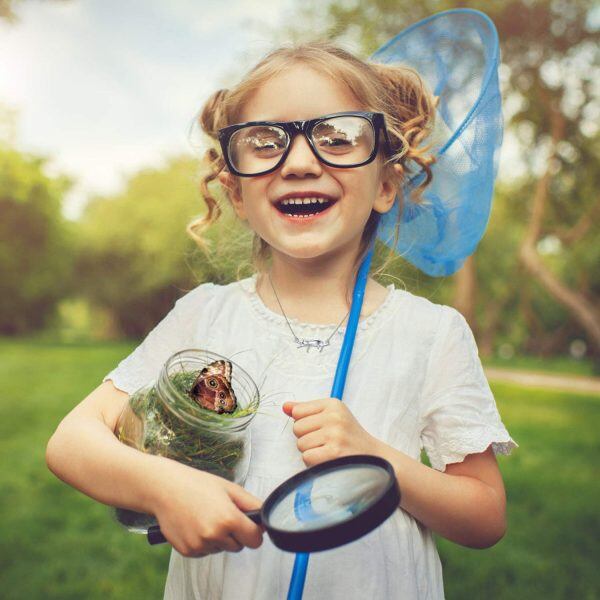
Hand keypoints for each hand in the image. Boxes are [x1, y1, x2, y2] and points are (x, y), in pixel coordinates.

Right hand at [149, 458, 263, 557]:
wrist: (165, 488)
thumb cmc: (198, 484)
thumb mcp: (230, 488)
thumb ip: (252, 504)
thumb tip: (264, 519)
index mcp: (229, 519)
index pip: (255, 540)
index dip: (254, 532)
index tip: (249, 524)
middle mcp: (214, 535)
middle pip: (239, 546)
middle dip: (235, 534)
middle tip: (222, 513)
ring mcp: (200, 545)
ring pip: (221, 549)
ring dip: (218, 538)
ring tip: (206, 516)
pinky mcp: (188, 551)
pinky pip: (205, 551)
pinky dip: (204, 541)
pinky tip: (195, 524)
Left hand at [282, 398, 379, 466]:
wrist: (374, 458)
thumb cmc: (349, 437)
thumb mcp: (331, 416)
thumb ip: (306, 410)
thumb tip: (285, 406)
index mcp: (333, 404)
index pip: (297, 411)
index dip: (305, 424)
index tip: (321, 428)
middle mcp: (335, 416)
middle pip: (297, 428)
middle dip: (307, 438)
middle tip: (326, 442)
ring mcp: (335, 435)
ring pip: (300, 444)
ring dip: (311, 452)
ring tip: (329, 451)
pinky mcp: (334, 453)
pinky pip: (306, 457)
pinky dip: (314, 463)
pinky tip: (329, 460)